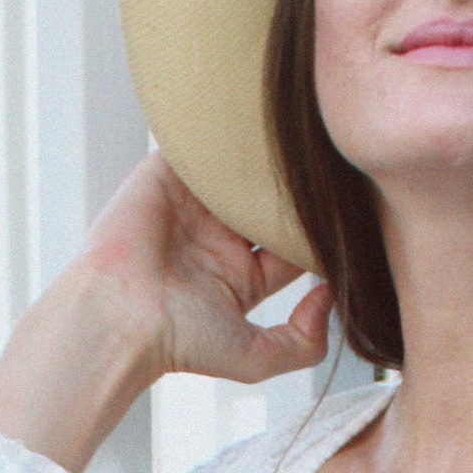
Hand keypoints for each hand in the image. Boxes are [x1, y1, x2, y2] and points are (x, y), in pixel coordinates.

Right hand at [0, 156, 331, 472]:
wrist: (120, 317)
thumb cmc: (179, 342)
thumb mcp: (256, 359)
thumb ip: (303, 343)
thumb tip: (332, 296)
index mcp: (242, 277)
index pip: (294, 243)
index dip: (321, 229)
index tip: (352, 213)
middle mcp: (220, 239)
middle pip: (272, 202)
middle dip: (298, 188)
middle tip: (334, 163)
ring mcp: (194, 205)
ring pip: (242, 170)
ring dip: (267, 155)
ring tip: (303, 132)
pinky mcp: (167, 174)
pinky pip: (202, 142)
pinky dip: (224, 128)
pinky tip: (258, 114)